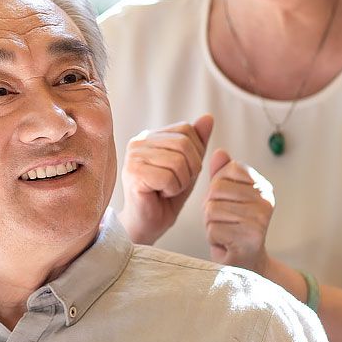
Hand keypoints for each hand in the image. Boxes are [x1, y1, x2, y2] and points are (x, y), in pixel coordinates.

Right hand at [119, 114, 214, 243]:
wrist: (148, 224)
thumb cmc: (167, 197)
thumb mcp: (189, 167)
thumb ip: (198, 143)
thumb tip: (208, 117)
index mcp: (151, 136)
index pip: (186, 129)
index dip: (195, 153)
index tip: (183, 172)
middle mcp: (139, 141)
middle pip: (184, 144)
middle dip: (190, 169)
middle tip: (177, 184)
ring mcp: (133, 156)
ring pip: (177, 161)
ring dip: (181, 182)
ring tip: (167, 189)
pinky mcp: (133, 173)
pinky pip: (168, 177)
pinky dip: (172, 190)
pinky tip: (160, 195)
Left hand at [204, 149, 274, 274]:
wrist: (246, 268)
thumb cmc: (232, 231)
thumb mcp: (225, 199)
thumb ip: (222, 175)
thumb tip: (220, 152)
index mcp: (263, 187)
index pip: (227, 171)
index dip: (217, 189)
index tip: (227, 205)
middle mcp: (266, 202)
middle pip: (217, 190)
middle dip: (211, 209)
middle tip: (225, 224)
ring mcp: (260, 220)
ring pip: (212, 210)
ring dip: (212, 225)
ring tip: (226, 234)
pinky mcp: (249, 239)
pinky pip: (213, 229)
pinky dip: (213, 239)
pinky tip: (227, 245)